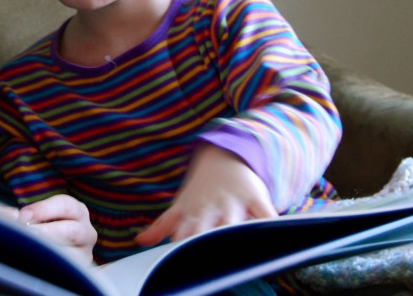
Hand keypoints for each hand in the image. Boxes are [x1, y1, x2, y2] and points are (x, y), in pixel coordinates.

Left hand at [19, 194, 96, 263]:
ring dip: (48, 251)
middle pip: (71, 230)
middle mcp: (86, 231)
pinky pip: (67, 269)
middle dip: (46, 232)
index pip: (65, 205)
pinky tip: (36, 262)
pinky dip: (50, 265)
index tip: (23, 216)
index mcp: (77, 211)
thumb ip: (14, 214)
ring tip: (29, 249)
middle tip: (27, 234)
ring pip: (71, 253)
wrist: (55, 249)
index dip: (42, 209)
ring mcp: (85, 252)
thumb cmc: (43, 227)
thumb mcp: (33, 217)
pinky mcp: (81, 269)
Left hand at [135, 144, 275, 245]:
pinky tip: (272, 235)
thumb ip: (162, 225)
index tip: (179, 253)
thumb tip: (140, 240)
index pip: (186, 232)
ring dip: (233, 233)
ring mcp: (235, 203)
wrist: (225, 157)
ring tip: (234, 246)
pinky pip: (266, 213)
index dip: (183, 243)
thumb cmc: (201, 191)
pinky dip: (269, 223)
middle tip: (203, 254)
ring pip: (235, 221)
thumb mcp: (181, 205)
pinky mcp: (257, 198)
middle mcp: (212, 208)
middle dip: (205, 241)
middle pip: (209, 229)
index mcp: (193, 213)